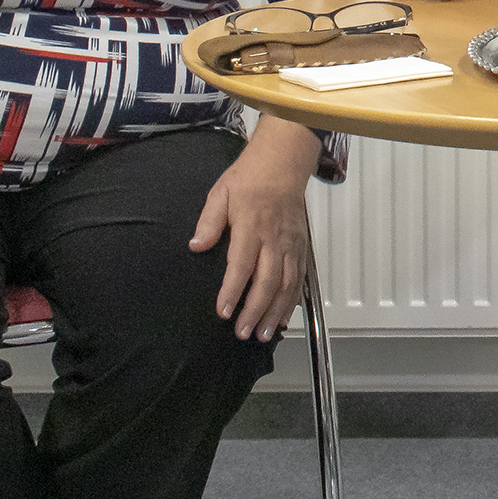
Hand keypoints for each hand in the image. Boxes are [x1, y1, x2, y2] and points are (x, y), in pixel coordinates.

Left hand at [190, 118, 322, 341]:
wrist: (282, 164)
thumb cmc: (250, 178)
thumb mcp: (220, 193)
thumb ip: (209, 222)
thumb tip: (196, 245)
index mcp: (251, 227)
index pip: (241, 265)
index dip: (232, 290)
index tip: (223, 310)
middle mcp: (274, 240)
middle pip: (266, 282)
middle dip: (255, 311)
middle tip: (244, 332)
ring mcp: (290, 245)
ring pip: (286, 285)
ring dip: (276, 313)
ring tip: (265, 334)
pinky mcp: (301, 247)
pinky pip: (299, 279)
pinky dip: (293, 301)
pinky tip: (285, 318)